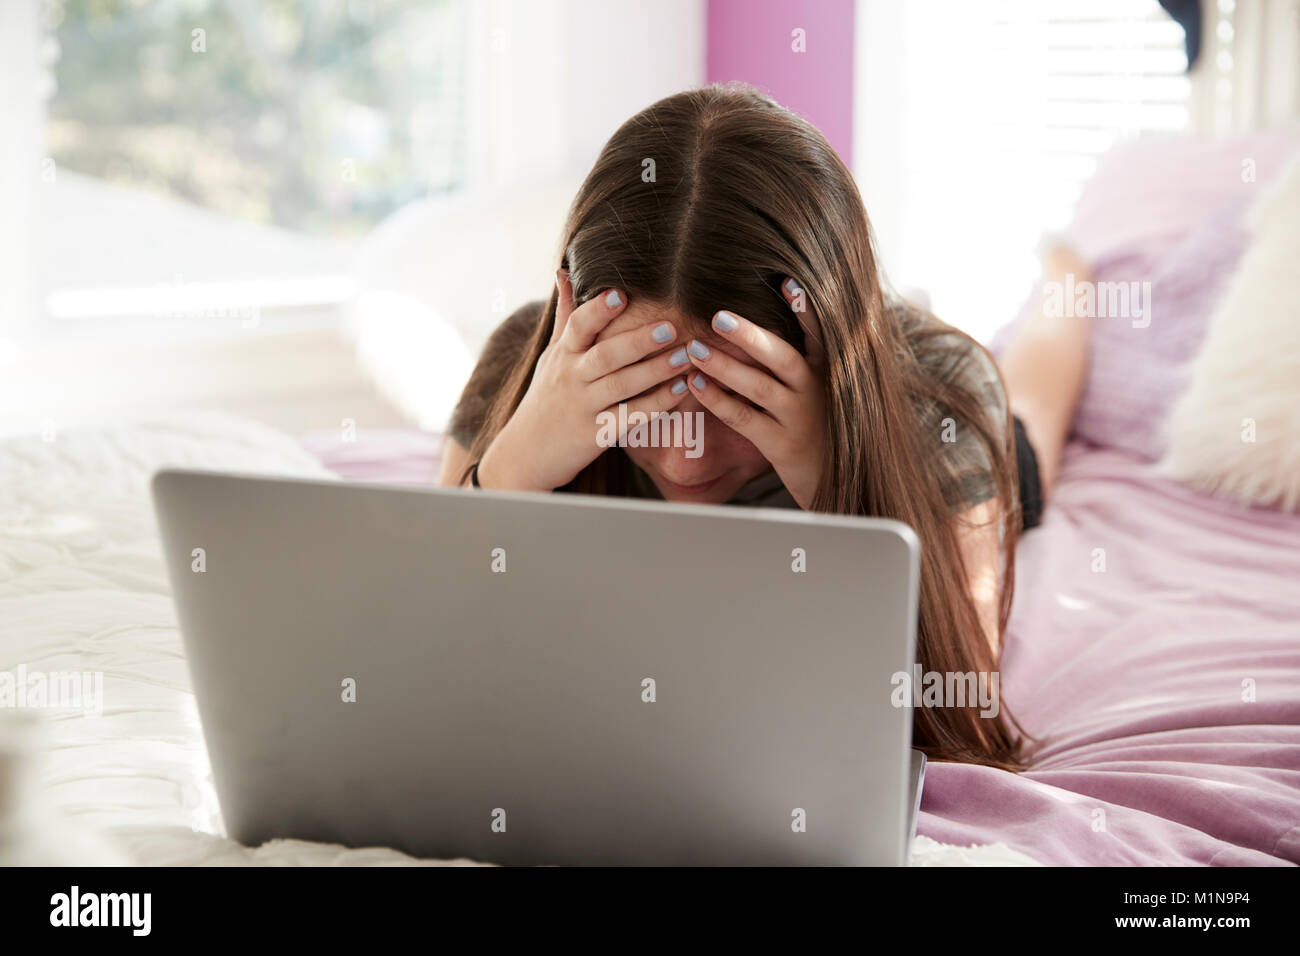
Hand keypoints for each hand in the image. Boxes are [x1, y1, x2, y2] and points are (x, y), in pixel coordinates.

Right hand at [477, 270, 690, 490]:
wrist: (524, 453)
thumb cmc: (545, 398)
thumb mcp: (551, 356)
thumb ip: (565, 316)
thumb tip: (564, 272)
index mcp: (564, 355)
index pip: (578, 326)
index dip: (598, 310)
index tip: (622, 294)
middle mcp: (572, 378)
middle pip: (605, 356)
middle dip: (638, 340)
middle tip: (671, 327)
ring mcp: (584, 407)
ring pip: (622, 386)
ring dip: (657, 370)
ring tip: (688, 355)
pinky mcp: (596, 434)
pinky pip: (630, 417)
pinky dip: (656, 404)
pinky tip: (681, 391)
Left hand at [684, 277, 827, 509]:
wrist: (832, 479)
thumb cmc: (816, 423)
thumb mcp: (816, 387)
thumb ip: (796, 356)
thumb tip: (764, 315)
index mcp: (824, 369)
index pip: (818, 332)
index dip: (805, 307)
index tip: (786, 281)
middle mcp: (815, 390)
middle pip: (784, 357)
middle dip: (750, 335)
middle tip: (717, 317)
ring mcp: (798, 418)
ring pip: (759, 388)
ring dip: (724, 367)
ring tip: (693, 349)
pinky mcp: (781, 444)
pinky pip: (745, 419)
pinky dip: (718, 401)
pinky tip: (695, 384)